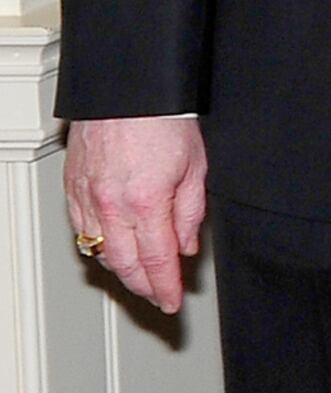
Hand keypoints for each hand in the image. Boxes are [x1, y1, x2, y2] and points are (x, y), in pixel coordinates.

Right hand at [64, 116, 207, 313]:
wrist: (128, 91)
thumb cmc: (164, 120)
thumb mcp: (195, 167)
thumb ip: (190, 213)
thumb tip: (186, 247)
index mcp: (146, 201)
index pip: (156, 259)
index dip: (164, 286)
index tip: (171, 301)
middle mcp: (111, 205)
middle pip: (124, 263)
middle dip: (142, 285)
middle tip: (157, 295)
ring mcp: (87, 197)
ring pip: (99, 250)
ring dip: (120, 269)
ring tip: (139, 277)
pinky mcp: (73, 188)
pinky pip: (82, 229)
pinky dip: (97, 245)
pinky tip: (111, 249)